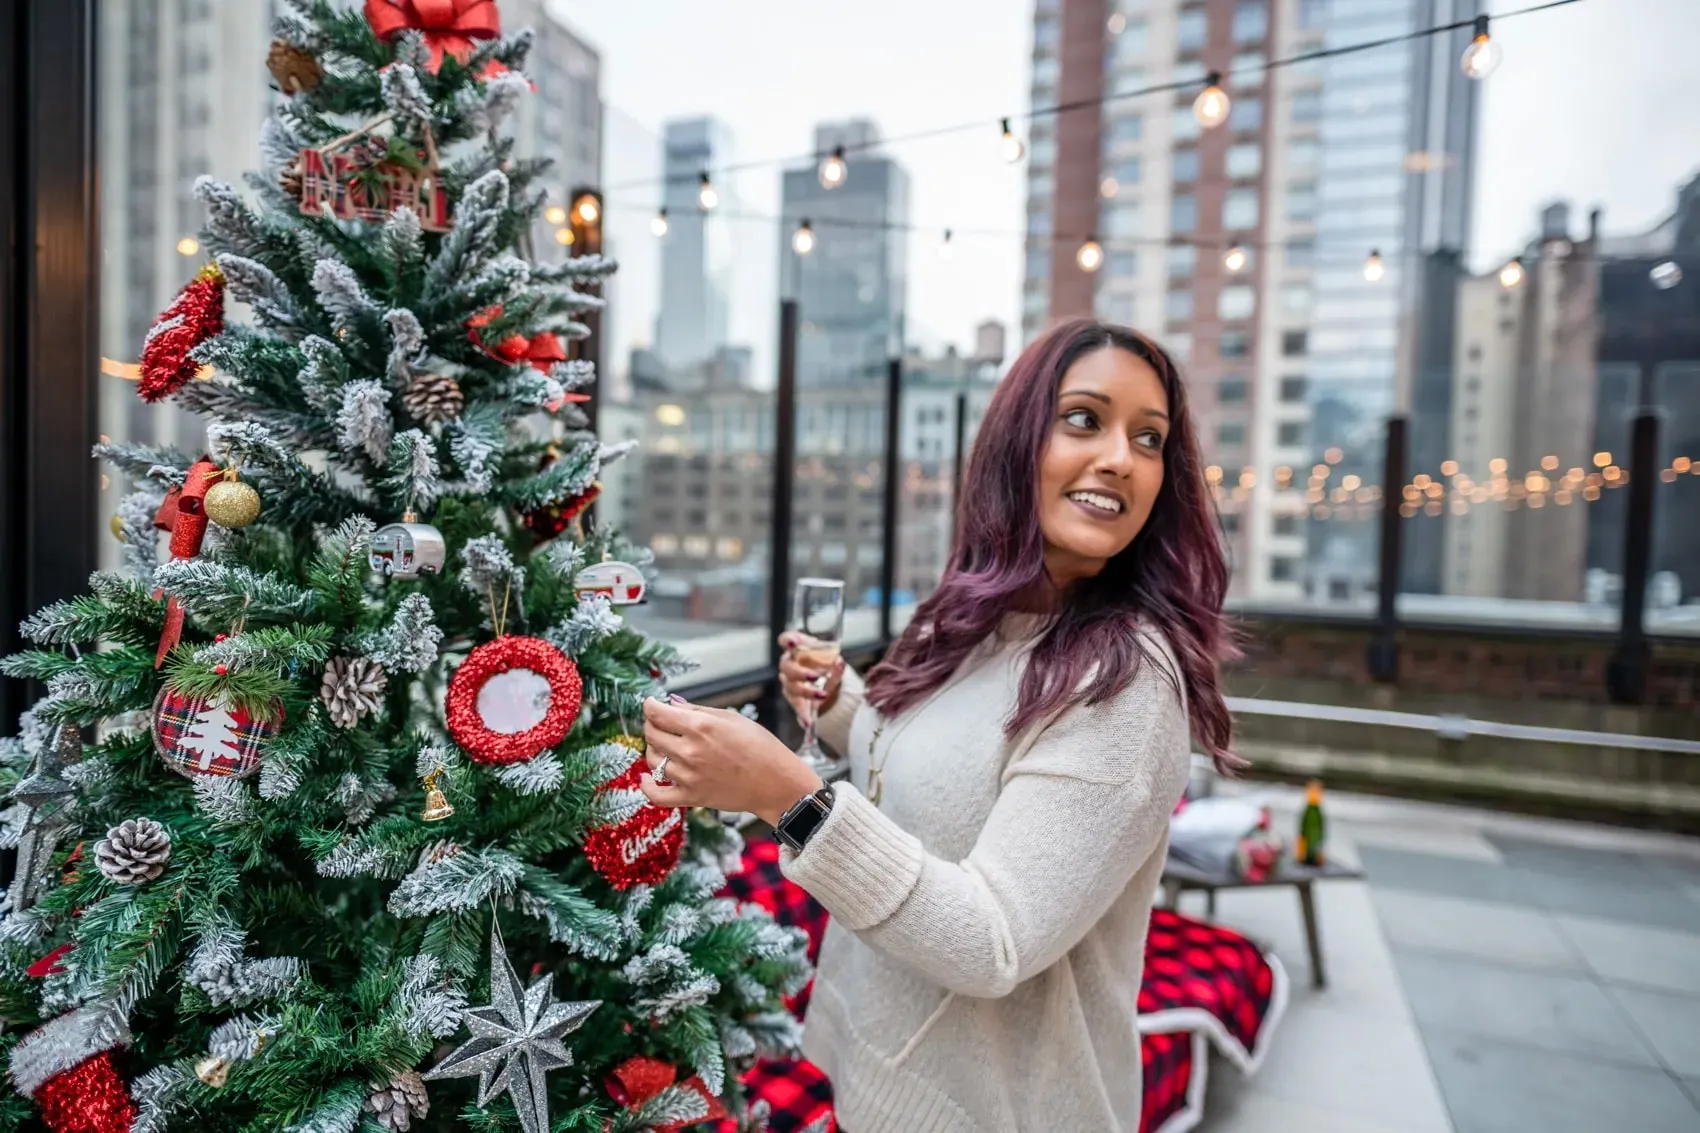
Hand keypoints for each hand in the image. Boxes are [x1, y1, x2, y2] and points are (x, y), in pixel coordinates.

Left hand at [640, 696, 823, 825]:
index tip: (652, 705)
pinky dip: (646, 785)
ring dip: (655, 749)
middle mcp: (690, 750)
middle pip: (651, 734)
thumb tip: (672, 703)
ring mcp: (688, 776)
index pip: (657, 713)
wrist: (776, 782)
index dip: (650, 706)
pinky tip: (647, 777)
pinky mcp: (691, 797)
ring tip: (667, 746)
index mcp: (700, 726)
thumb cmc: (761, 746)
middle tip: (661, 723)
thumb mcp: (731, 718)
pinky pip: (656, 795)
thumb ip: (697, 710)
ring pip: (652, 759)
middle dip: (652, 724)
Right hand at [778, 631, 845, 720]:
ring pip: (792, 687)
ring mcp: (790, 682)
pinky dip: (803, 714)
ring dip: (807, 692)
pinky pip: (796, 706)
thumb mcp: (834, 661)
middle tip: (814, 676)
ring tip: (822, 695)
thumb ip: (835, 664)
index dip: (787, 640)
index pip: (785, 639)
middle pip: (787, 667)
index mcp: (798, 648)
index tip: (792, 643)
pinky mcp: (794, 698)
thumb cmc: (825, 664)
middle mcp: (790, 664)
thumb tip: (839, 663)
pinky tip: (807, 721)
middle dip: (800, 672)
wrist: (827, 682)